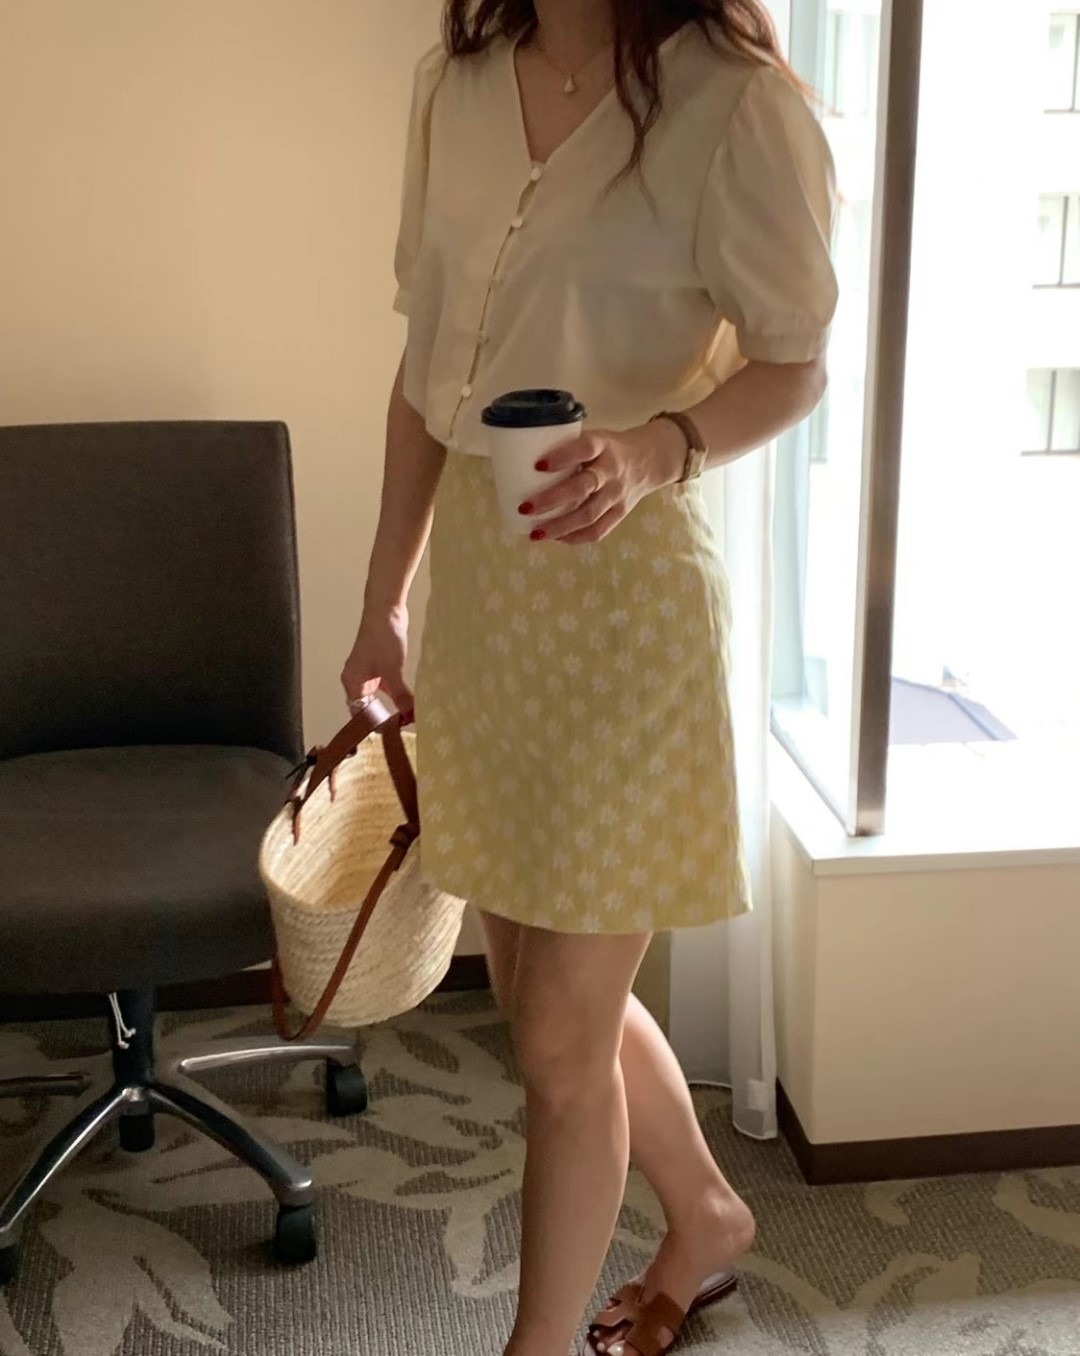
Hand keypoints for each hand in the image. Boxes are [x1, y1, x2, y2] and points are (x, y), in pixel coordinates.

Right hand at [341, 605, 413, 721]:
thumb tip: (410, 717)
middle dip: (384, 717)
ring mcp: (370, 672)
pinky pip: (389, 685)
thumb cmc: (382, 640)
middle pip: (369, 706)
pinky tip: (411, 701)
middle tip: (402, 731)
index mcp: (352, 682)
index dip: (372, 725)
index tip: (389, 736)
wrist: (386, 609)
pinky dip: (399, 692)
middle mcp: (358, 679)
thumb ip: (400, 695)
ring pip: (381, 696)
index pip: (358, 713)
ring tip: (409, 720)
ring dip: (394, 705)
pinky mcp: (382, 664)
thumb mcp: (392, 671)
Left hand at [517, 420, 685, 543]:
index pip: (585, 449)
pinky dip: (576, 538)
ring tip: (535, 534)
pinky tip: (557, 539)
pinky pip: (599, 530)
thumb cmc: (609, 449)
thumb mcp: (595, 439)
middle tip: (525, 507)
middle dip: (551, 500)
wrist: (650, 460)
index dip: (562, 456)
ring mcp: (618, 494)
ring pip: (588, 515)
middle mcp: (612, 470)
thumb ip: (568, 450)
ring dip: (560, 526)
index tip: (538, 465)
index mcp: (604, 445)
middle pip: (583, 487)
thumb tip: (522, 464)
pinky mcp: (621, 513)